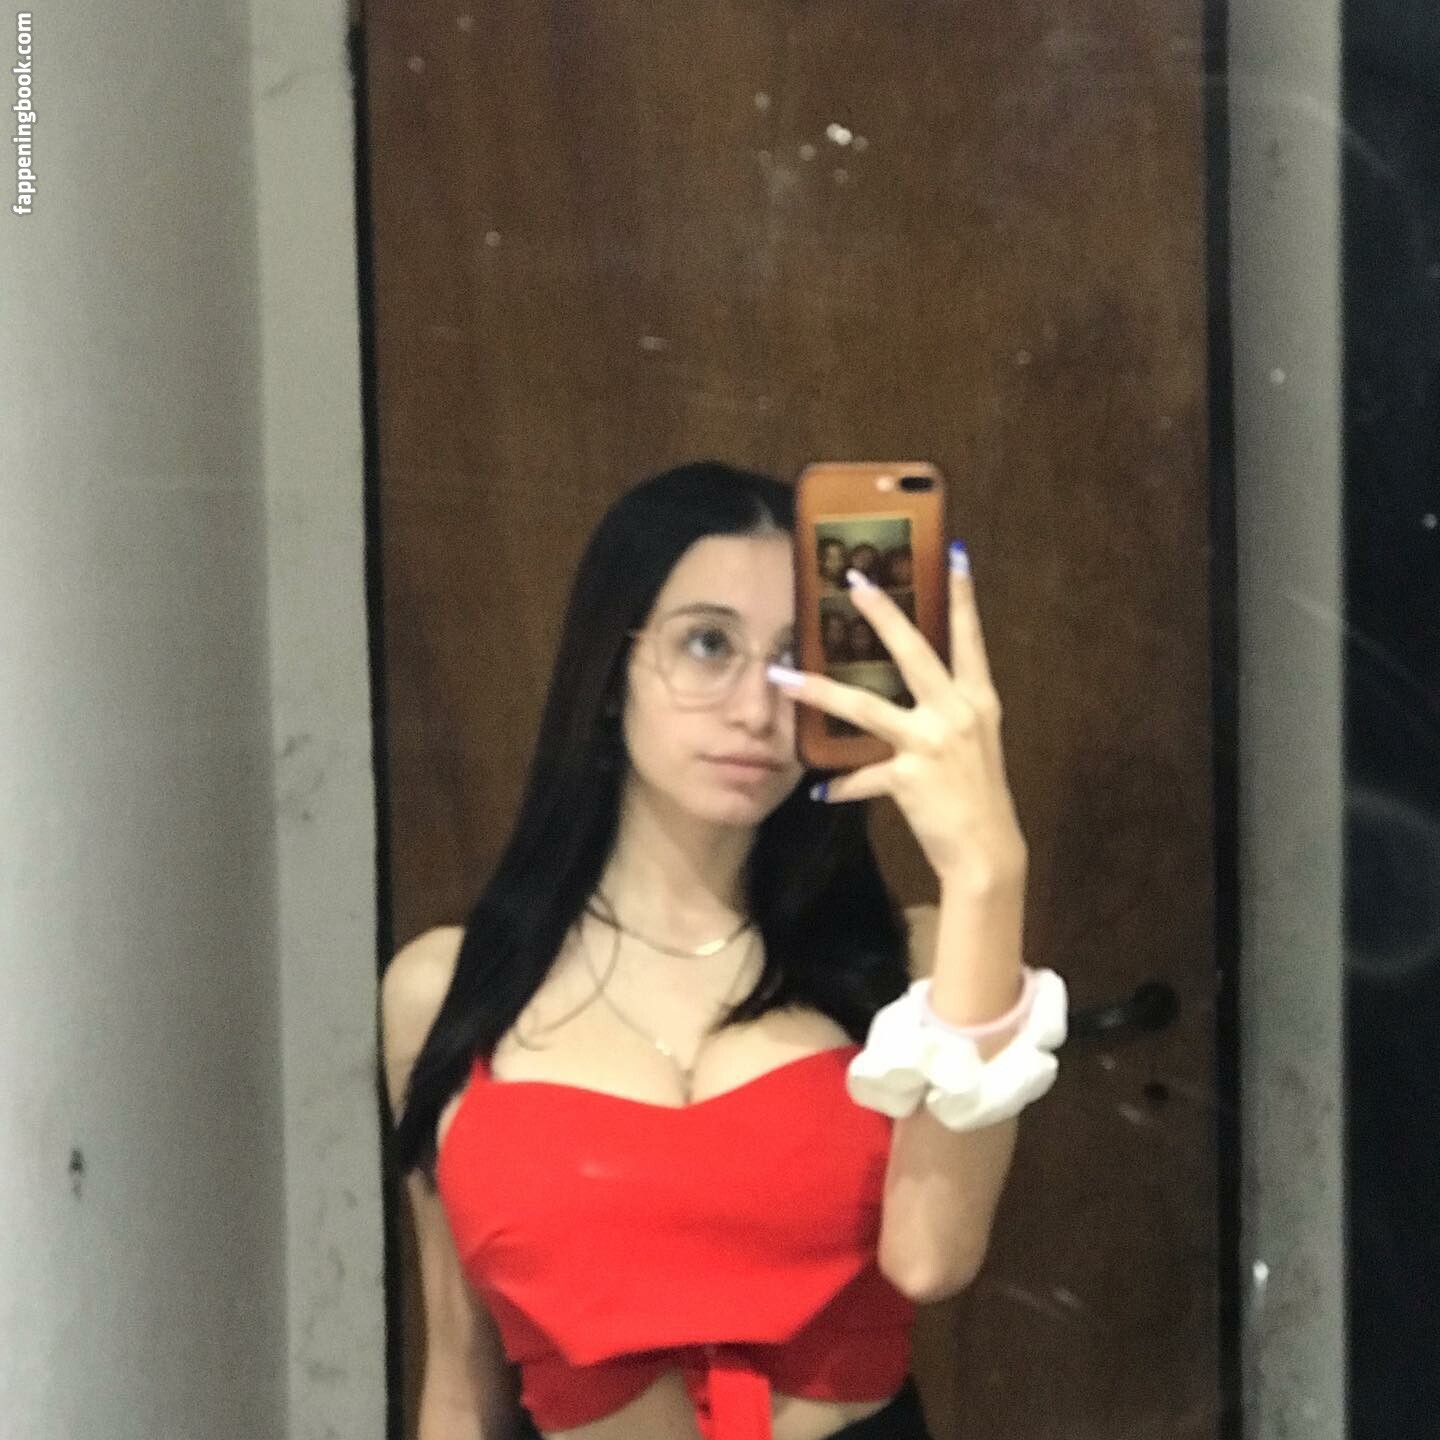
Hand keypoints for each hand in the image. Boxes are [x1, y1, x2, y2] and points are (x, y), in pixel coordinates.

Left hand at [768, 545, 1026, 887]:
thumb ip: (944, 711)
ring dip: (818, 691)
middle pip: (914, 651)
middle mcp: (958, 713)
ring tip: (782, 678)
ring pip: (865, 706)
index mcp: (978, 700)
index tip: (953, 554)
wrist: (988, 851)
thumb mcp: (972, 743)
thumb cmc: (976, 794)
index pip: (969, 639)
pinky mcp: (909, 776)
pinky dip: (840, 785)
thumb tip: (907, 690)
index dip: (963, 597)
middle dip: (884, 614)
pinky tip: (819, 790)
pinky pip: (862, 775)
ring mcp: (933, 742)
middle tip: (855, 582)